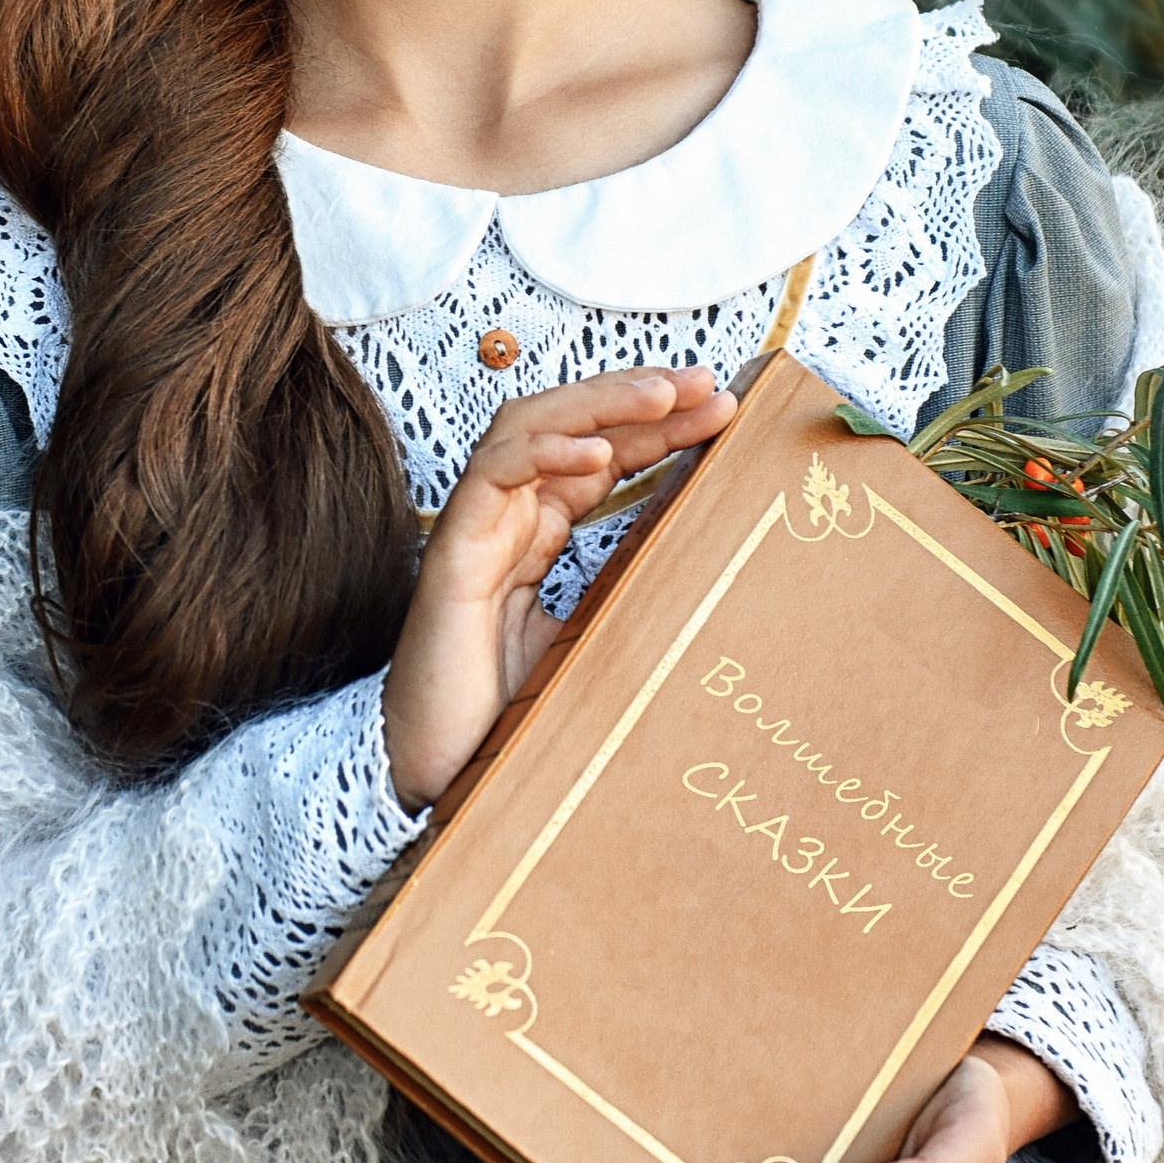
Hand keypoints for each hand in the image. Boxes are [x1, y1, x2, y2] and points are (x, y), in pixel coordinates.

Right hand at [380, 365, 735, 809]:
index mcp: (535, 538)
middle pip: (568, 424)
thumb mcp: (591, 643)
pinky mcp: (453, 556)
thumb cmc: (506, 720)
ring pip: (527, 427)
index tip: (720, 410)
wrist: (443, 779)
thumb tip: (705, 566)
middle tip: (708, 383)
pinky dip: (541, 451)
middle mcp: (505, 521)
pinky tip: (595, 449)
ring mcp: (476, 531)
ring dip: (598, 402)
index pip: (599, 454)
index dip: (656, 425)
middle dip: (638, 395)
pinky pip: (491, 477)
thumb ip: (626, 596)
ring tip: (663, 395)